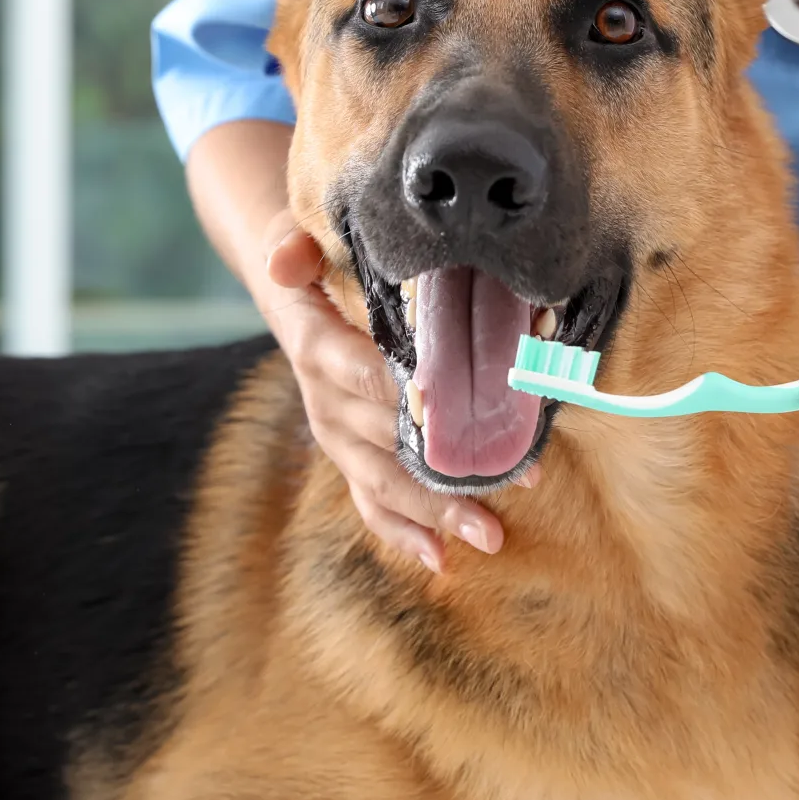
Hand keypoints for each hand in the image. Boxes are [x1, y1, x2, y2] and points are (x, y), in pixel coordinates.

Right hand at [256, 219, 507, 570]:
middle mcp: (325, 401)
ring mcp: (340, 438)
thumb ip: (292, 247)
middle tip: (512, 481)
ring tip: (490, 534)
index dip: (406, 394)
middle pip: (387, 441)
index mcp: (316, 349)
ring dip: (437, 511)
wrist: (298, 296)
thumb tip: (286, 260)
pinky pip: (373, 503)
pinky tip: (442, 558)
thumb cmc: (318, 265)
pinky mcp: (352, 458)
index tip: (456, 413)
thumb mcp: (297, 241)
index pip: (363, 373)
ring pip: (386, 482)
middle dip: (446, 466)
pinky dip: (405, 533)